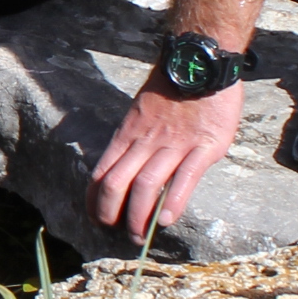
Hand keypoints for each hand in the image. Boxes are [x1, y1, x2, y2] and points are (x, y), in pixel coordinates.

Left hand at [90, 77, 243, 240]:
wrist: (199, 61)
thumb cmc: (172, 88)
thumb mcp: (140, 112)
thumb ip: (134, 139)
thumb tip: (125, 166)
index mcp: (128, 134)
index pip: (101, 172)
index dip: (94, 200)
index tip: (95, 219)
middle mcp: (145, 141)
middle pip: (116, 184)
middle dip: (111, 214)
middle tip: (118, 234)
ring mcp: (174, 144)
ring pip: (146, 185)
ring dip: (139, 216)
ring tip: (140, 237)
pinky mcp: (204, 146)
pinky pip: (184, 178)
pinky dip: (172, 202)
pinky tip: (166, 220)